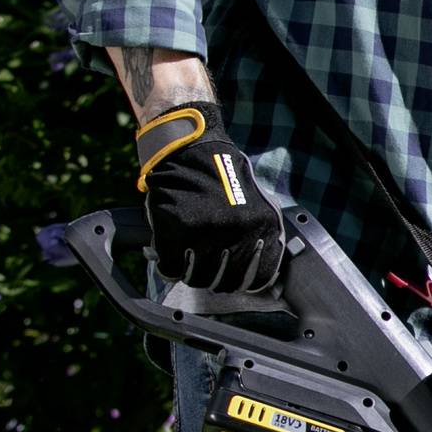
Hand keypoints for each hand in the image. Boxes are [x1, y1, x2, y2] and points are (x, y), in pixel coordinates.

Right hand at [133, 99, 285, 291]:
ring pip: (196, 278)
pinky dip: (167, 265)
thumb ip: (260, 238)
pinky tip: (169, 254)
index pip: (259, 278)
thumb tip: (263, 277)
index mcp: (262, 228)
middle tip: (205, 267)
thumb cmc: (223, 178)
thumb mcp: (257, 206)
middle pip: (224, 282)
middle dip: (214, 278)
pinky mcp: (174, 231)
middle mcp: (236, 233)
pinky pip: (170, 267)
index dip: (243, 282)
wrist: (189, 149)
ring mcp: (203, 234)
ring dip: (189, 272)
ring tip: (187, 258)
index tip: (234, 279)